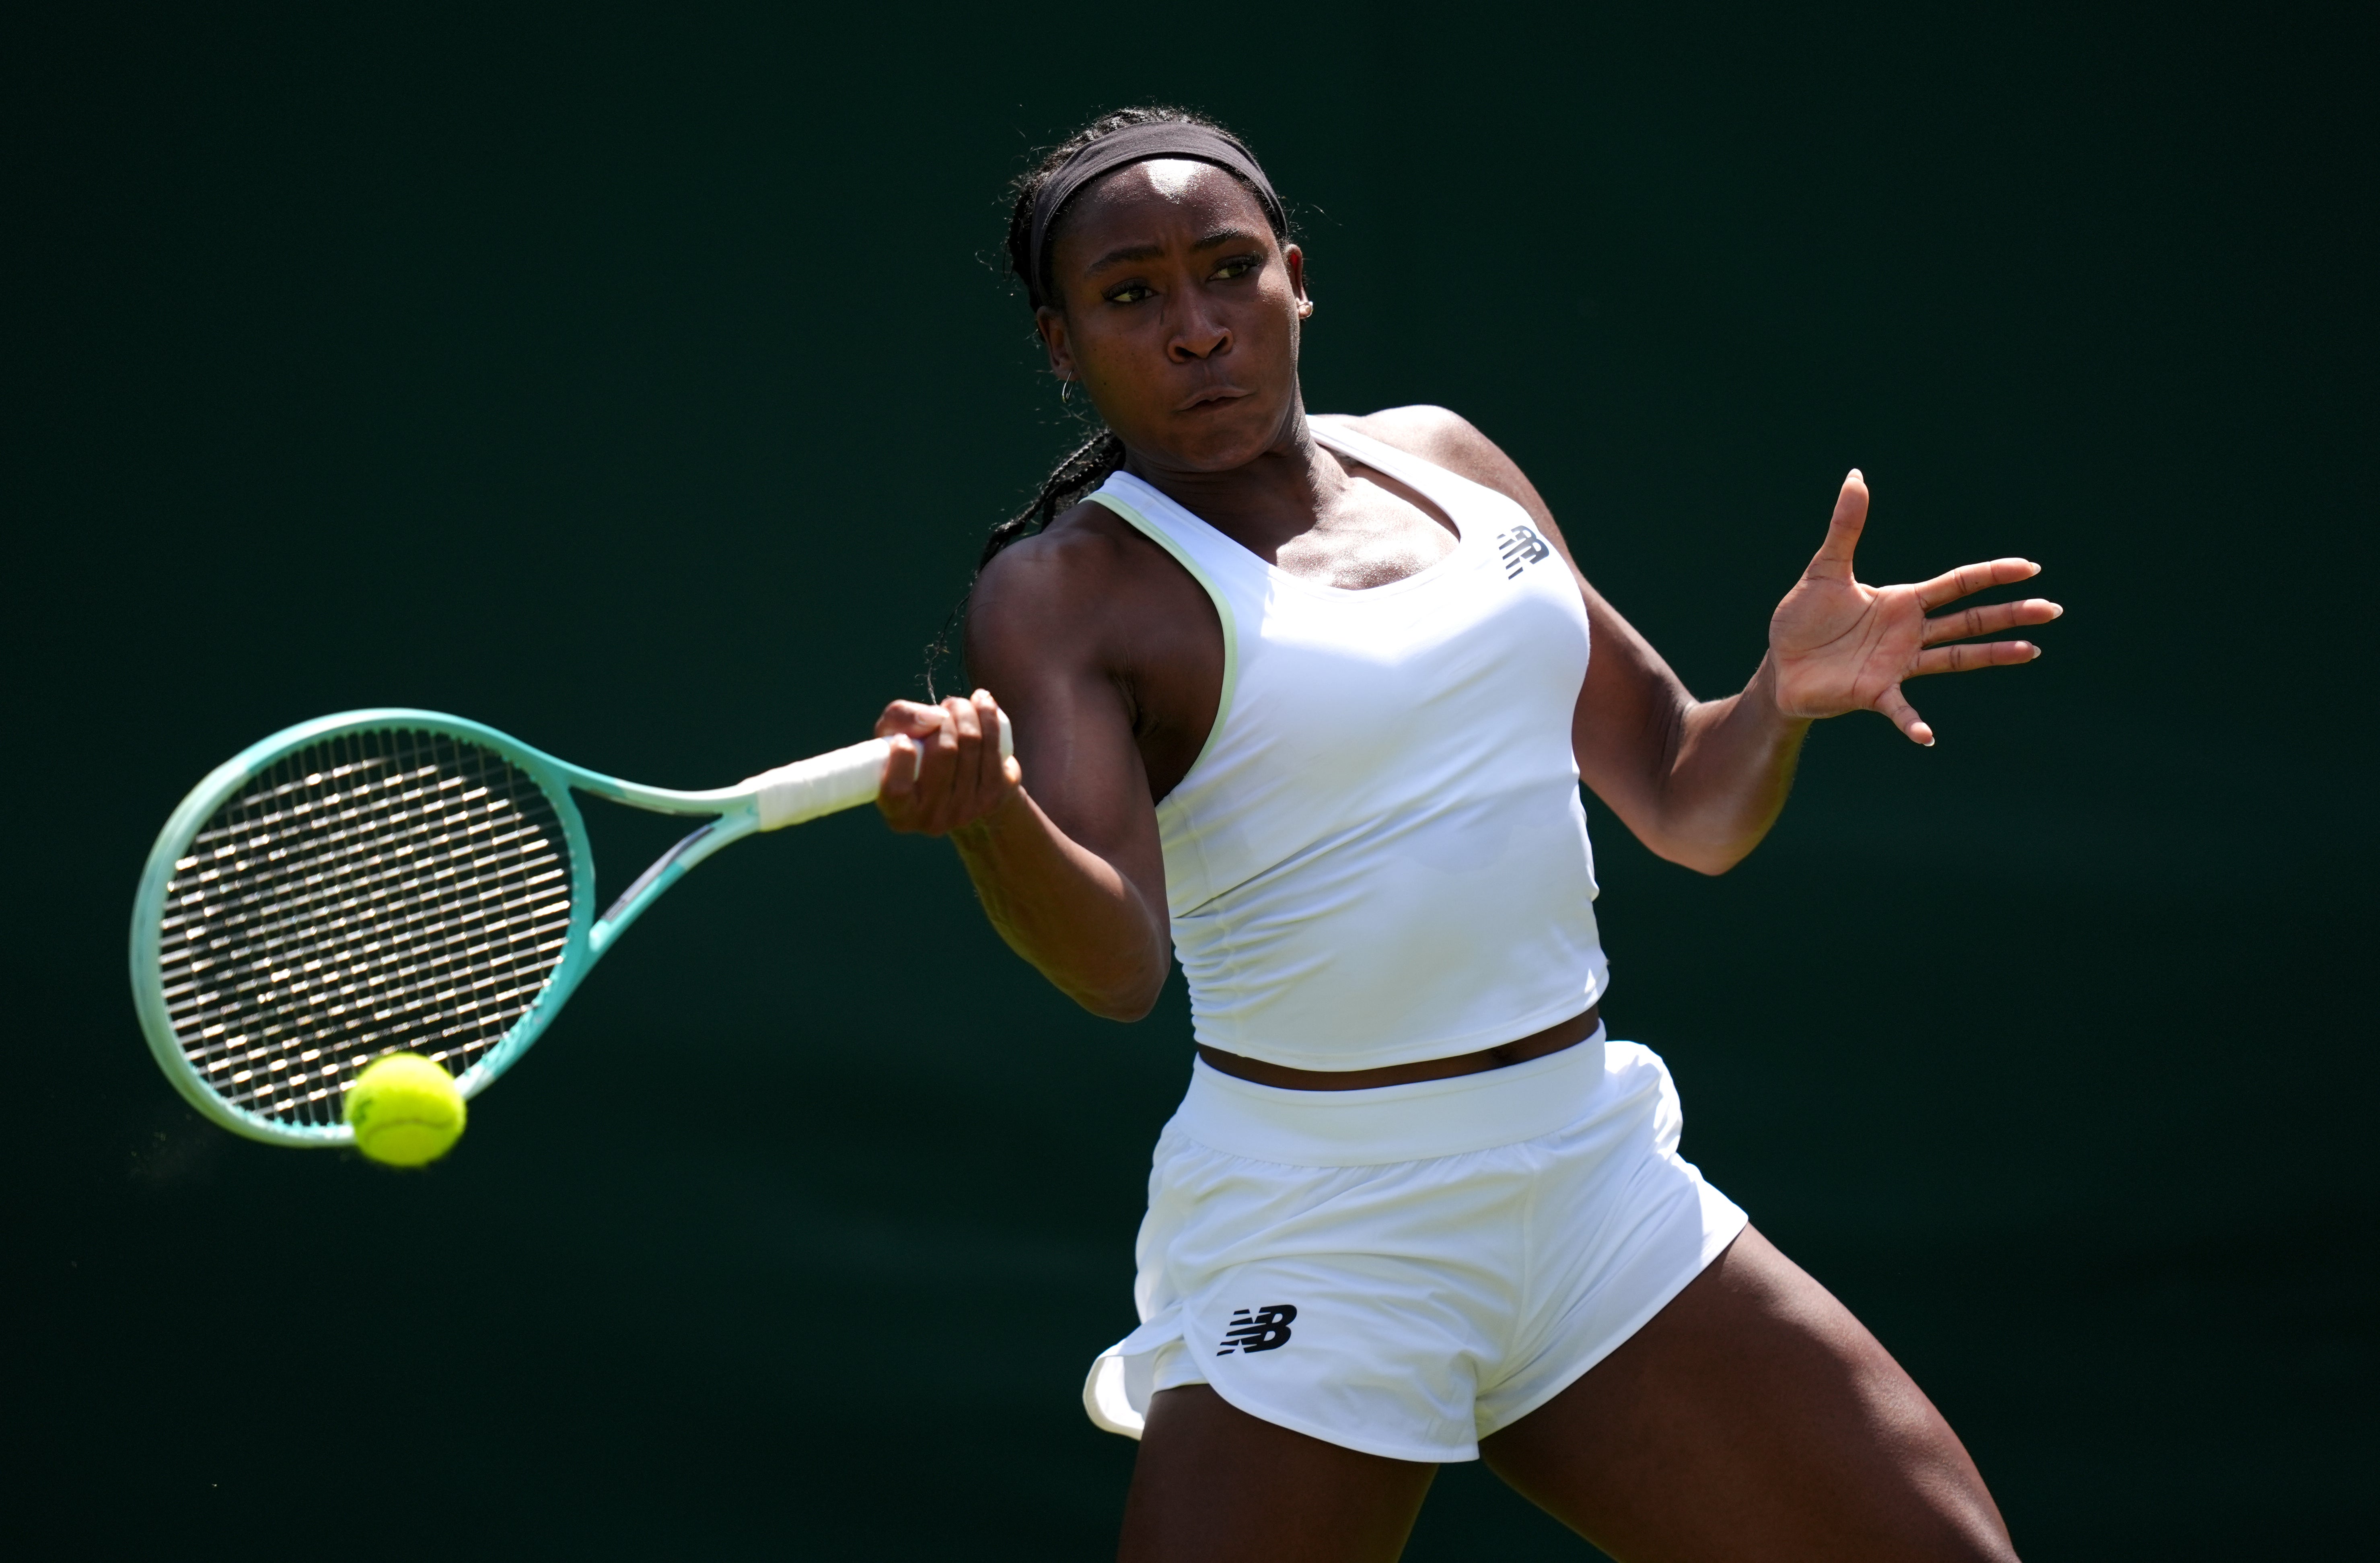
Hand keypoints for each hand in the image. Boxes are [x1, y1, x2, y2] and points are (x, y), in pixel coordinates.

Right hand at [874, 690, 1022, 834]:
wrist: (960, 783)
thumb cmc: (916, 755)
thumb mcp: (892, 735)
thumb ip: (900, 718)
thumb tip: (937, 717)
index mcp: (900, 813)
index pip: (897, 789)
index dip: (901, 758)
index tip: (902, 739)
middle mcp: (933, 818)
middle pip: (944, 751)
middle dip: (944, 718)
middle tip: (942, 711)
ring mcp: (967, 810)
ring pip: (972, 742)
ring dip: (965, 711)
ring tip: (957, 706)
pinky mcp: (994, 795)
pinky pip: (994, 743)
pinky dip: (987, 714)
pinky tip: (981, 702)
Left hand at [1769, 471, 2061, 745]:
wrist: (1782, 664)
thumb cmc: (1804, 621)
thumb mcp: (1824, 569)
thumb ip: (1845, 527)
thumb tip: (1855, 476)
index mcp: (1903, 602)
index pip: (1957, 585)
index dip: (1992, 575)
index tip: (2030, 568)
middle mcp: (1909, 634)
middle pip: (1970, 620)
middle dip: (2011, 614)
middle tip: (2052, 609)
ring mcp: (1897, 664)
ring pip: (1956, 657)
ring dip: (1992, 655)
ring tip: (2030, 652)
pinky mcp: (1874, 693)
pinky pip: (1900, 709)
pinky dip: (1914, 723)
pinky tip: (1928, 736)